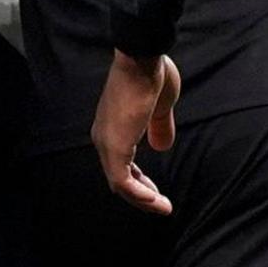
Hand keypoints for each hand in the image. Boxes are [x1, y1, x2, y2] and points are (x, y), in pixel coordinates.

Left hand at [93, 48, 181, 215]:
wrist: (143, 58)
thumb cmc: (151, 75)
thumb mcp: (160, 107)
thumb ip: (160, 127)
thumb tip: (163, 146)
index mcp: (113, 128)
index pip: (121, 164)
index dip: (139, 181)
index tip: (156, 191)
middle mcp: (104, 137)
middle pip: (118, 177)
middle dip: (141, 194)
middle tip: (160, 204)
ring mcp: (107, 142)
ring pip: (119, 184)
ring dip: (142, 200)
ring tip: (163, 208)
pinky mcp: (114, 145)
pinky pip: (122, 181)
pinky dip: (139, 194)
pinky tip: (155, 201)